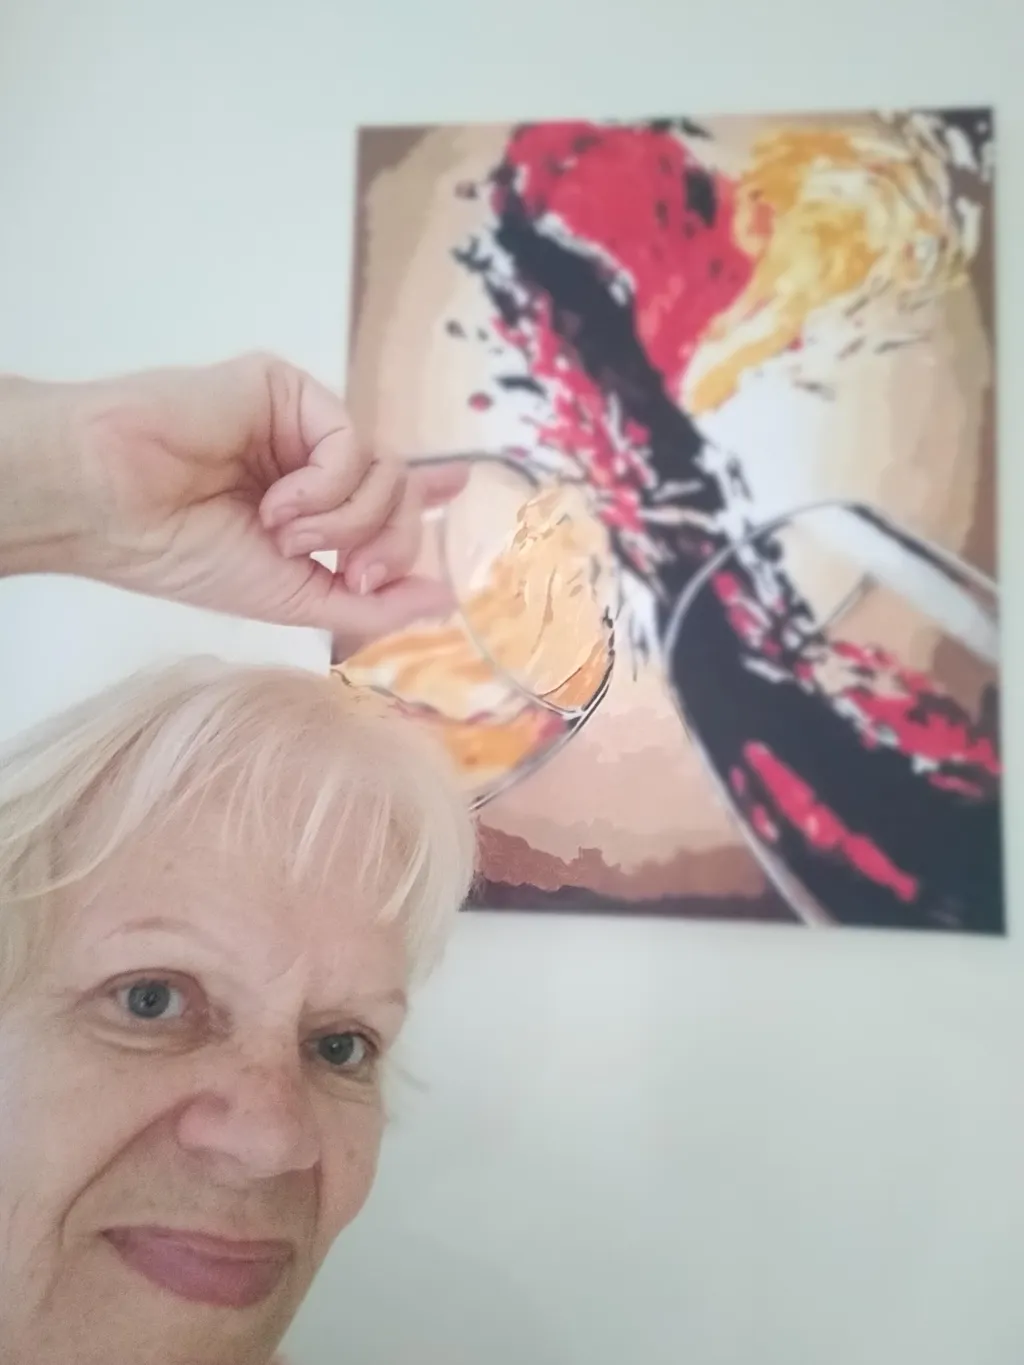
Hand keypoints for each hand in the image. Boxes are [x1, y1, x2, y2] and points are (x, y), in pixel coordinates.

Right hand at [0, 354, 466, 640]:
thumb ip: (371, 601)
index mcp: (301, 499)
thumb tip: (444, 602)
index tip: (456, 488)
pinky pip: (351, 442)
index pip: (379, 492)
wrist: (115, 507)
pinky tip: (275, 503)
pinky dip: (325, 487)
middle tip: (348, 572)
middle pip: (398, 491)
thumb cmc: (184, 555)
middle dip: (387, 543)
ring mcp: (298, 421)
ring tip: (281, 533)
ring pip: (385, 470)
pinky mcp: (288, 388)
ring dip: (342, 521)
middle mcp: (305, 457)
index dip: (421, 494)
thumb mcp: (295, 598)